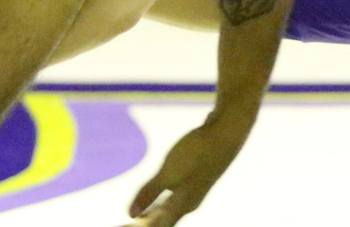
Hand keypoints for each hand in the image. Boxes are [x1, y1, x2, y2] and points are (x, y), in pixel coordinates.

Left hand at [123, 108, 257, 225]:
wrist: (227, 132)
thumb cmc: (197, 154)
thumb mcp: (168, 174)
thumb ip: (149, 194)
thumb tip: (130, 215)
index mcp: (182, 205)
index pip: (156, 226)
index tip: (122, 225)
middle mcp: (189, 201)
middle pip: (162, 220)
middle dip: (144, 222)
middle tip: (125, 222)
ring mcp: (194, 188)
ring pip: (169, 207)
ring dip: (152, 211)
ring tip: (136, 213)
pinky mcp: (196, 175)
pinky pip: (174, 193)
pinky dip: (161, 197)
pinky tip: (158, 191)